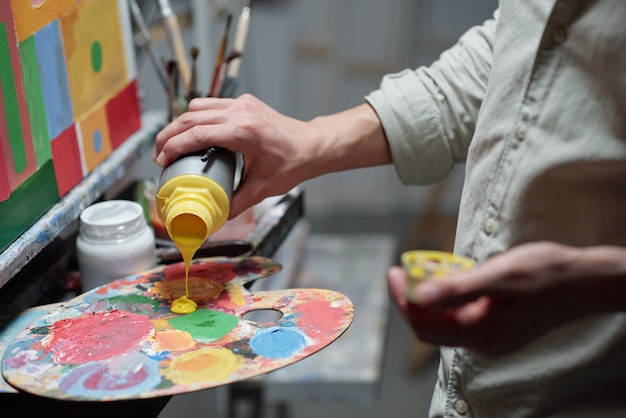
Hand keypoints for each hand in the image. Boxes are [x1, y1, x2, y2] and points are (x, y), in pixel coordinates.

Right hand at [153, 94, 390, 218]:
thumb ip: (236, 204)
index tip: (161, 160)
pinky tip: (191, 133)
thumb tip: (213, 218)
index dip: (173, 146)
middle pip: (191, 117)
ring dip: (180, 124)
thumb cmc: (291, 165)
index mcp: (244, 131)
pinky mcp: (244, 102)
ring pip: (198, 107)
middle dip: (169, 135)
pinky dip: (196, 117)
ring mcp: (242, 104)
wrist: (311, 146)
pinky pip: (211, 104)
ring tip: (171, 144)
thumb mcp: (262, 189)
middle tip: (158, 155)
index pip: (197, 134)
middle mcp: (240, 112)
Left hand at [387, 242, 625, 355]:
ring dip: (429, 300)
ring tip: (424, 272)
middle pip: (431, 327)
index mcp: (480, 331)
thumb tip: (420, 295)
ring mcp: (492, 338)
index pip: (424, 323)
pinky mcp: (499, 330)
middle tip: (403, 271)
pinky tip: (450, 280)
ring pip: (445, 323)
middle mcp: (483, 342)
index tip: (394, 272)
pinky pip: (462, 319)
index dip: (403, 299)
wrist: (584, 283)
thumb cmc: (545, 274)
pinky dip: (448, 302)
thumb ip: (457, 288)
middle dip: (411, 299)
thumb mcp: (498, 275)